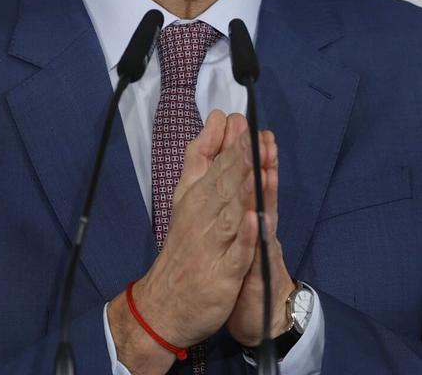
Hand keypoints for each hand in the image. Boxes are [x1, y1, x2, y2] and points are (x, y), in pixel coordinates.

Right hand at [108, 110, 259, 370]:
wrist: (164, 303)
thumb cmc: (184, 243)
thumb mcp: (188, 194)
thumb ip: (202, 156)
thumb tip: (218, 117)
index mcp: (198, 197)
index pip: (217, 166)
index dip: (231, 144)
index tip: (242, 119)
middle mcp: (204, 217)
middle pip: (224, 185)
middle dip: (239, 159)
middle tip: (252, 133)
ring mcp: (213, 246)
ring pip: (230, 214)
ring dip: (243, 190)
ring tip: (257, 167)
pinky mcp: (223, 273)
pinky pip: (236, 253)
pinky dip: (244, 236)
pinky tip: (253, 219)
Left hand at [226, 123, 294, 346]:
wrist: (252, 310)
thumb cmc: (238, 263)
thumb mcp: (232, 226)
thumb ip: (230, 191)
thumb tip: (223, 161)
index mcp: (246, 211)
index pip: (246, 176)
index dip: (244, 150)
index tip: (241, 122)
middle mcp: (258, 225)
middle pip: (260, 189)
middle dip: (260, 161)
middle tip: (260, 134)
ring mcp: (259, 248)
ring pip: (265, 214)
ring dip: (267, 190)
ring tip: (266, 165)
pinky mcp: (256, 272)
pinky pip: (257, 252)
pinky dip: (257, 234)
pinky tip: (258, 218)